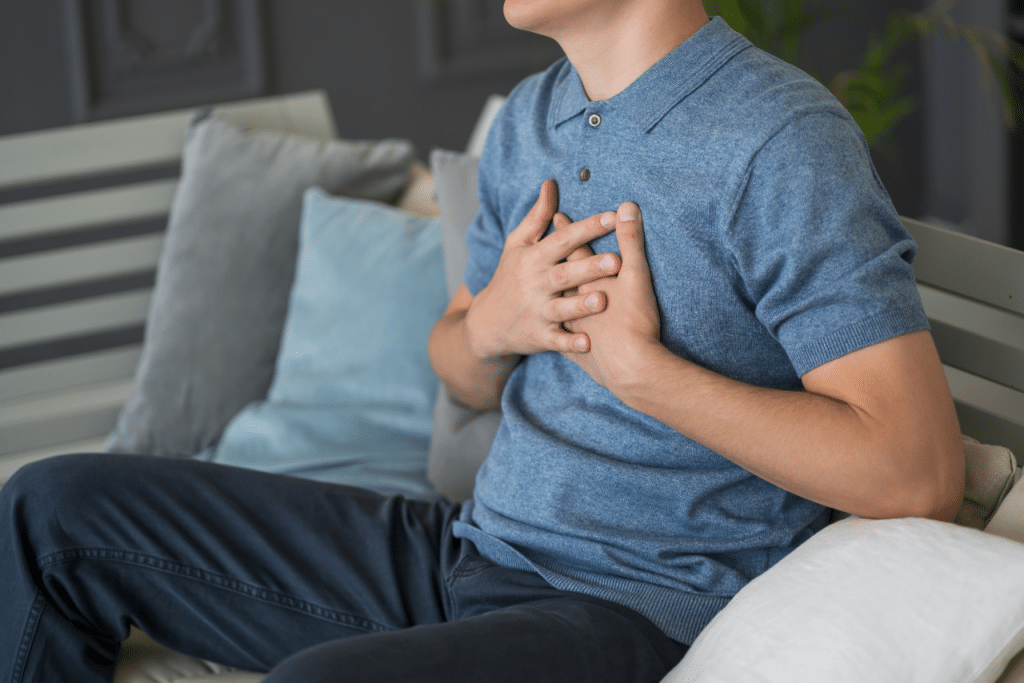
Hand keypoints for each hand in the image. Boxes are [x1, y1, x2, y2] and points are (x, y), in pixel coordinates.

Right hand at [464, 180, 621, 358]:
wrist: (486, 324)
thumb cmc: (509, 277)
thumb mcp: (517, 245)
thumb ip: (538, 217)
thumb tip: (551, 184)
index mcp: (534, 258)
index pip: (562, 239)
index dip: (586, 228)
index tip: (612, 217)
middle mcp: (534, 283)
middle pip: (564, 273)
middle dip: (589, 267)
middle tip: (617, 260)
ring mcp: (536, 311)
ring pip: (561, 307)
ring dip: (581, 305)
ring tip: (603, 299)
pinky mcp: (537, 336)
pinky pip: (556, 340)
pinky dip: (570, 343)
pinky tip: (589, 344)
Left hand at [560, 202, 661, 390]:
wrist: (629, 369)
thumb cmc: (635, 321)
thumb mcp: (636, 275)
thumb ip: (631, 240)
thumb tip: (627, 207)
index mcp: (584, 280)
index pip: (572, 248)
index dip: (566, 231)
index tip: (556, 217)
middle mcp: (571, 301)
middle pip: (558, 275)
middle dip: (552, 260)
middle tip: (542, 248)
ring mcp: (571, 327)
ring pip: (556, 307)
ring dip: (553, 297)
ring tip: (547, 290)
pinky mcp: (576, 352)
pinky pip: (562, 339)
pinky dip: (560, 332)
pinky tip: (557, 331)